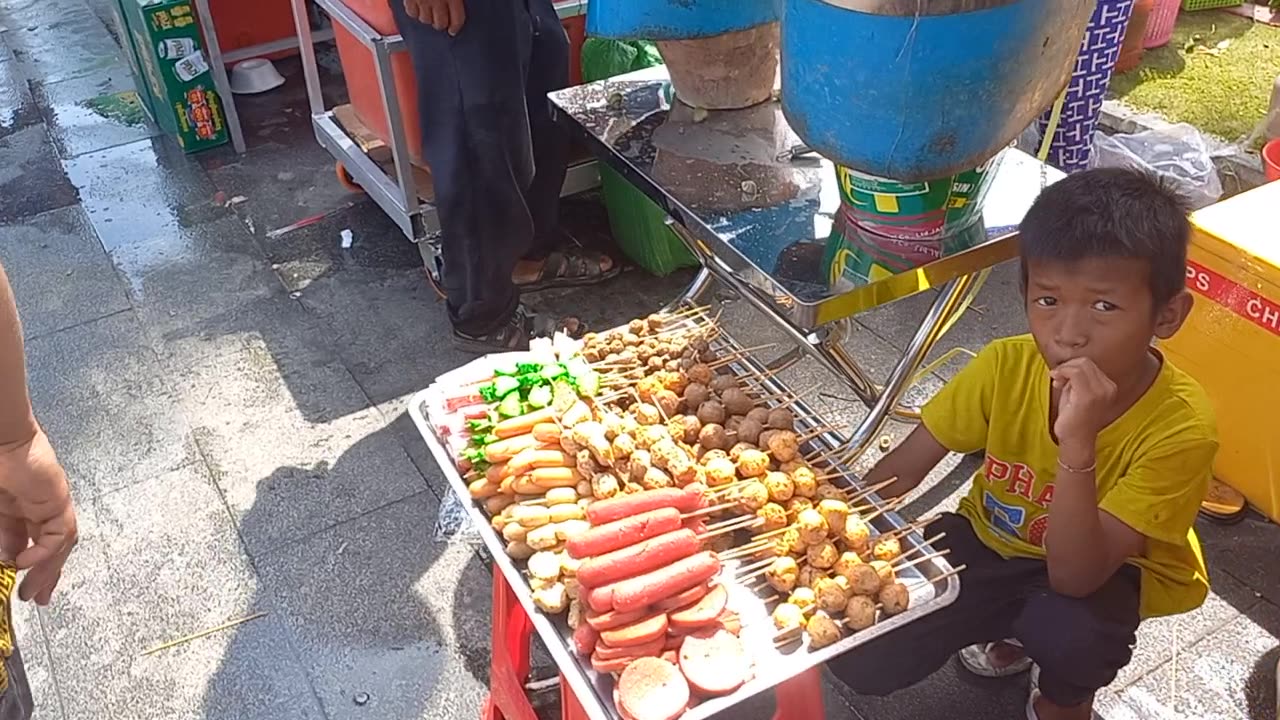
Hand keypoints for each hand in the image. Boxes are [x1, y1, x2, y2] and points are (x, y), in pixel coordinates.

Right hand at [0, 429, 76, 604]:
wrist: (0, 440)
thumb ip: (2, 535)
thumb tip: (6, 561)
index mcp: (14, 510)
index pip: (25, 545)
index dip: (27, 568)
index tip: (22, 590)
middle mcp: (35, 509)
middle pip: (49, 548)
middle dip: (44, 575)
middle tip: (38, 598)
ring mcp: (49, 504)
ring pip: (59, 545)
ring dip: (48, 570)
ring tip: (35, 592)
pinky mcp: (57, 500)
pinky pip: (58, 534)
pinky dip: (45, 551)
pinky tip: (26, 562)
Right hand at [404, 0, 465, 34]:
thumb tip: (456, 7)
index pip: (457, 20)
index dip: (455, 27)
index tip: (453, 30)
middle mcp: (437, 1)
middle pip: (440, 23)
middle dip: (441, 23)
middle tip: (440, 20)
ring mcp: (422, 1)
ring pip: (425, 20)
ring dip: (427, 18)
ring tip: (428, 11)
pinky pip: (412, 13)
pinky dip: (414, 11)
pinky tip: (417, 6)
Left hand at [1049, 357, 1116, 447]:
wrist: (1076, 440)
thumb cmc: (1074, 419)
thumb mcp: (1077, 393)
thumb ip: (1076, 379)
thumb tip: (1066, 367)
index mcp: (1109, 387)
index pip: (1090, 364)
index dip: (1072, 367)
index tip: (1062, 378)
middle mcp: (1108, 388)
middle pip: (1085, 362)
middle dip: (1067, 367)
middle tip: (1057, 379)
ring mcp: (1100, 392)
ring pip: (1080, 365)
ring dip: (1064, 370)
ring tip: (1057, 383)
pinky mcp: (1089, 397)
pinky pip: (1075, 373)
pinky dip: (1062, 372)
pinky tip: (1056, 382)